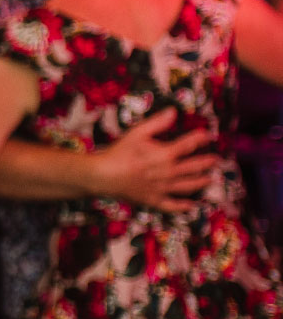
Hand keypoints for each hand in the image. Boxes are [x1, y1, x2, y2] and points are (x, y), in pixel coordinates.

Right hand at [88, 108, 217, 210]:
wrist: (102, 176)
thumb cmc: (119, 152)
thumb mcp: (137, 133)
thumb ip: (157, 122)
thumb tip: (174, 111)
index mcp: (165, 154)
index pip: (189, 144)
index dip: (200, 139)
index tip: (208, 136)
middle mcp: (169, 172)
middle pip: (194, 167)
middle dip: (207, 162)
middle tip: (216, 160)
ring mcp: (162, 188)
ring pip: (188, 186)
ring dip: (201, 182)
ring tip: (211, 179)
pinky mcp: (153, 200)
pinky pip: (172, 205)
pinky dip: (183, 207)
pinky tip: (192, 206)